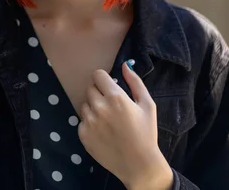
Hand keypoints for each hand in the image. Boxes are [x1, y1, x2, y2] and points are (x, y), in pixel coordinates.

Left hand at [77, 61, 172, 189]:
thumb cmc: (146, 133)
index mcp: (115, 97)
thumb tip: (125, 65)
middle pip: (89, 88)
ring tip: (107, 120)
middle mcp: (99, 107)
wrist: (138, 164)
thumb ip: (135, 82)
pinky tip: (103, 131)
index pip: (97, 75)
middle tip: (110, 106)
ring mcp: (89, 121)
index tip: (110, 88)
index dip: (104, 80)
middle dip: (98, 93)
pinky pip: (81, 120)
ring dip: (93, 108)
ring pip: (84, 104)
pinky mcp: (83, 134)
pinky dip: (89, 123)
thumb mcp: (147, 104)